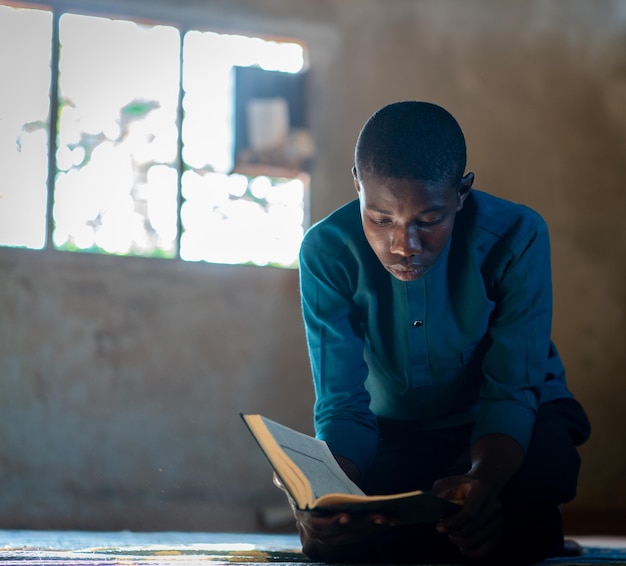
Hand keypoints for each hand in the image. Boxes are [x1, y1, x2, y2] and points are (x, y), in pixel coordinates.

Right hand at [272, 473, 391, 561]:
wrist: (318, 497)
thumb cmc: (308, 485)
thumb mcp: (295, 481)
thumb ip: (285, 478)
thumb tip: (277, 474)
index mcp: (303, 520)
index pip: (317, 527)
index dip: (332, 524)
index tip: (347, 516)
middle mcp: (315, 537)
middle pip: (340, 536)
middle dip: (359, 526)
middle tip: (378, 516)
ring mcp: (331, 543)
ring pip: (353, 539)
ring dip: (371, 529)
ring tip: (386, 518)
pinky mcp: (345, 543)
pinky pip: (361, 540)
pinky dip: (375, 530)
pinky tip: (390, 520)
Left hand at [432, 474, 502, 557]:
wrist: (484, 483)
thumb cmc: (462, 485)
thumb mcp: (448, 482)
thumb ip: (439, 493)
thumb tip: (430, 506)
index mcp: (481, 489)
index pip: (469, 512)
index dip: (453, 523)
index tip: (440, 527)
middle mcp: (494, 504)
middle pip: (472, 528)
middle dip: (455, 532)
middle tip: (444, 530)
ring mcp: (498, 518)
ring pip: (477, 539)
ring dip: (460, 541)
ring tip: (452, 535)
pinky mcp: (499, 530)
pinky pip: (486, 548)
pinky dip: (473, 552)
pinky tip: (462, 548)